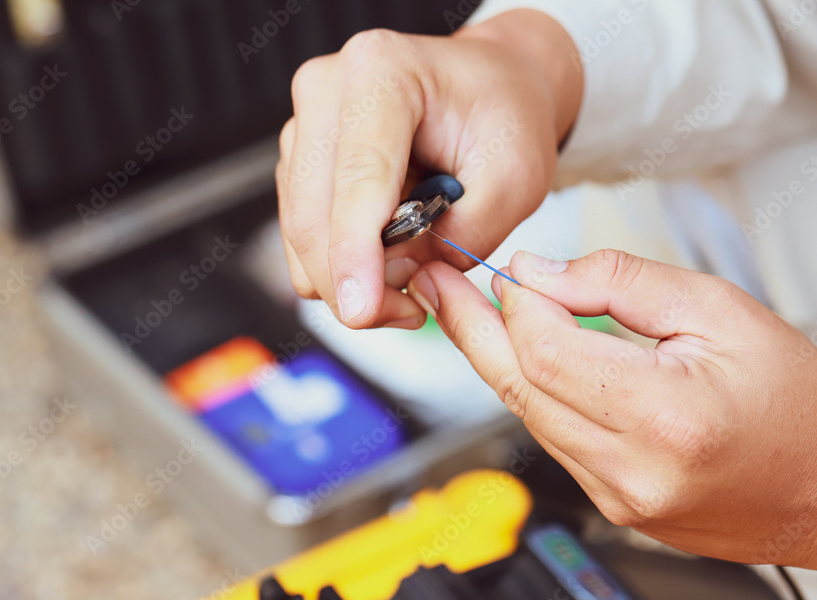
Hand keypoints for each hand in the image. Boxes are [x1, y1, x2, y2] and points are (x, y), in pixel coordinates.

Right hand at [275, 10, 581, 328]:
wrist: (490, 88)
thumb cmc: (505, 116)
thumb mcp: (517, 177)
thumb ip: (466, 233)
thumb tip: (400, 277)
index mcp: (382, 72)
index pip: (358, 177)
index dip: (354, 253)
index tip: (362, 311)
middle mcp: (326, 92)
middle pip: (313, 217)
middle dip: (355, 285)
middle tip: (411, 310)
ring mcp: (304, 128)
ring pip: (302, 237)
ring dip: (349, 280)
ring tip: (412, 276)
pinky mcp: (299, 164)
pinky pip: (303, 239)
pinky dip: (341, 267)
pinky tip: (388, 260)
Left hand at [407, 249, 816, 587]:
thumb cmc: (796, 399)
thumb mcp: (719, 309)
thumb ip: (620, 283)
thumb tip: (538, 274)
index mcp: (663, 416)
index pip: (546, 353)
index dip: (516, 305)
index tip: (508, 270)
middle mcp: (631, 469)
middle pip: (516, 388)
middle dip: (470, 329)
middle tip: (436, 285)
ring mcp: (618, 497)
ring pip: (527, 416)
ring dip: (497, 361)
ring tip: (471, 313)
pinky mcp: (615, 507)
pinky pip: (553, 440)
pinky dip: (534, 394)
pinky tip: (526, 359)